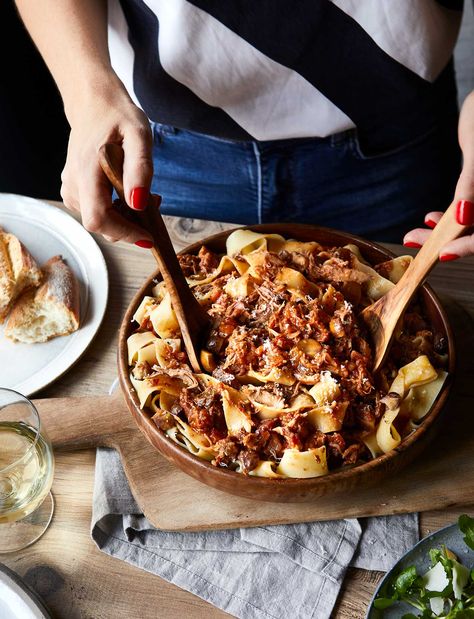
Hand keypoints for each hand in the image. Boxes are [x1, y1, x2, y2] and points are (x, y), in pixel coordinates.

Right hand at [60, 78, 153, 244]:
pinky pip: (97, 212)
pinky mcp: (74, 191)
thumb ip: (139, 168)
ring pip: (101, 221)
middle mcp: (73, 184)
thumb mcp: (139, 135)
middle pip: (100, 224)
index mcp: (85, 171)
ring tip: (145, 194)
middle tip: (154, 203)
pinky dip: (117, 211)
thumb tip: (138, 202)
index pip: (98, 218)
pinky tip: (130, 194)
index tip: (149, 236)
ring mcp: (71, 188)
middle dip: (131, 225)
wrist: (94, 104)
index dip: (124, 232)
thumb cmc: (118, 116)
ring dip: (126, 218)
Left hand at [403, 91, 473, 259]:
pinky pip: (469, 211)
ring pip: (472, 223)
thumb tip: (463, 216)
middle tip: (414, 242)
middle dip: (448, 240)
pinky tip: (430, 220)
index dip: (471, 245)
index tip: (444, 252)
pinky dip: (450, 218)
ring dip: (444, 232)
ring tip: (413, 235)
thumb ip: (473, 183)